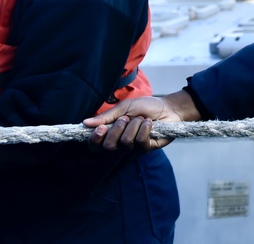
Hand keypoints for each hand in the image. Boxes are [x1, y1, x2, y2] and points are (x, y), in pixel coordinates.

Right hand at [84, 91, 199, 151]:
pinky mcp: (146, 148)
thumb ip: (106, 116)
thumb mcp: (124, 107)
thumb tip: (85, 123)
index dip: (95, 140)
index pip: (95, 145)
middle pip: (109, 146)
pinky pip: (140, 141)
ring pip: (125, 142)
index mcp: (112, 133)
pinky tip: (150, 123)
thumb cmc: (146, 106)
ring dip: (134, 125)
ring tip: (142, 119)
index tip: (101, 128)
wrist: (168, 107)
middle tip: (126, 119)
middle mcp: (120, 143)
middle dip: (118, 129)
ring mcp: (133, 147)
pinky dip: (145, 128)